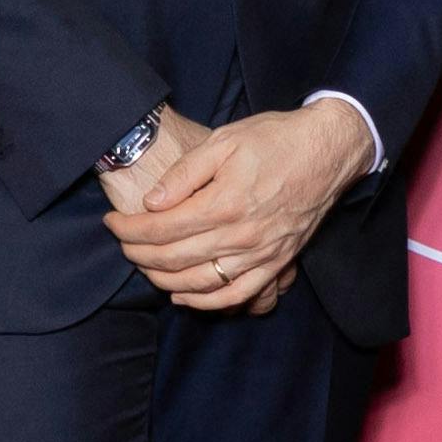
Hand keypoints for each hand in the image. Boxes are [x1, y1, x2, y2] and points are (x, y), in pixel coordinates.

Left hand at [113, 99, 371, 314]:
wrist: (328, 149)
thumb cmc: (276, 139)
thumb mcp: (224, 140)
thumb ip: (185, 174)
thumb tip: (152, 204)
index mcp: (225, 203)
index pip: (162, 229)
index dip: (129, 230)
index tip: (112, 223)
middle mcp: (242, 235)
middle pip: (174, 258)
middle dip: (138, 254)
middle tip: (122, 242)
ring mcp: (261, 254)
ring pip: (200, 283)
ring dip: (163, 279)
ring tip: (144, 265)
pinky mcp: (277, 262)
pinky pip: (237, 295)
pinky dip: (206, 303)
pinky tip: (183, 296)